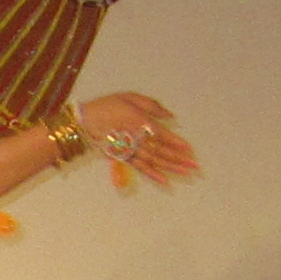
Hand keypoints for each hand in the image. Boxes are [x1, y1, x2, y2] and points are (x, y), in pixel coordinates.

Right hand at [79, 90, 198, 188]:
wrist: (85, 121)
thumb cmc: (108, 106)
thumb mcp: (131, 98)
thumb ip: (152, 106)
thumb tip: (171, 116)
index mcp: (140, 122)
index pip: (163, 136)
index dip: (177, 143)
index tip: (190, 150)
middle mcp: (137, 139)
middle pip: (161, 151)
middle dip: (179, 159)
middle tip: (195, 167)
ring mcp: (131, 150)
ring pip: (154, 161)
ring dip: (171, 168)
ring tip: (186, 174)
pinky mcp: (124, 157)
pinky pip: (141, 168)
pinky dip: (153, 175)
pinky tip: (165, 181)